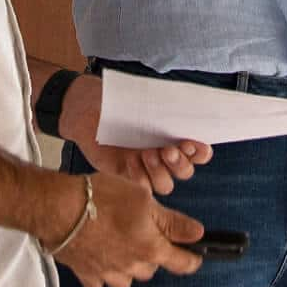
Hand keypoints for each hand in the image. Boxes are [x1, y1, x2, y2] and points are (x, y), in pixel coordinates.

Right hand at [51, 173, 204, 286]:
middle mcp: (131, 266)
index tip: (195, 256)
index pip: (182, 263)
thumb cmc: (101, 198)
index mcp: (150, 248)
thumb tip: (197, 233)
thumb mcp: (144, 199)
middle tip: (143, 233)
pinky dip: (103, 271)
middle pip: (151, 269)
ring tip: (120, 244)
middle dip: (152, 255)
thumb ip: (172, 222)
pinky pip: (100, 280)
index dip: (192, 259)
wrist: (58, 209)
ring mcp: (107, 273)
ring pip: (127, 279)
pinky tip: (99, 253)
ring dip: (128, 266)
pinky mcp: (85, 274)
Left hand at [57, 73, 212, 194]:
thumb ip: (163, 108)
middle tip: (167, 150)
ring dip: (160, 172)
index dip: (200, 152)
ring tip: (145, 154)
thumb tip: (183, 110)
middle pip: (185, 171)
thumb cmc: (118, 101)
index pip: (199, 152)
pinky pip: (142, 186)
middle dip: (180, 163)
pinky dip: (139, 175)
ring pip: (166, 184)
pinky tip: (129, 160)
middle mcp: (164, 155)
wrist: (86, 110)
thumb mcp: (142, 100)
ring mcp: (146, 168)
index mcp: (175, 136)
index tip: (191, 143)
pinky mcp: (128, 175)